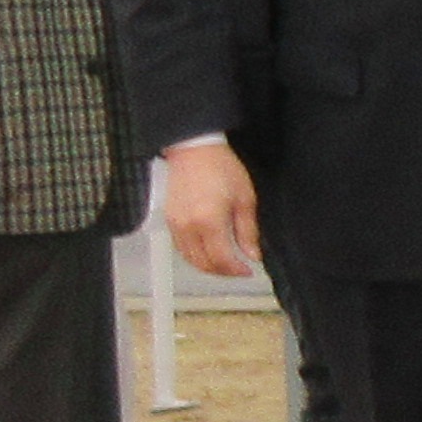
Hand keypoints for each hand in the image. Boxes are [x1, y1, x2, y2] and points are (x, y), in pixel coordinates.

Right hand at [162, 137, 259, 277]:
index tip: (247, 270)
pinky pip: (180, 247)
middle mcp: (188, 226)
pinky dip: (194, 255)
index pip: (221, 259)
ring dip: (208, 266)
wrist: (195, 150)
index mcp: (209, 221)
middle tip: (238, 270)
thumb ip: (248, 231)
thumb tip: (252, 254)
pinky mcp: (169, 220)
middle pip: (203, 263)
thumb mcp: (245, 199)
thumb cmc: (221, 168)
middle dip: (223, 272)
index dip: (236, 270)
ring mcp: (175, 224)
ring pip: (190, 258)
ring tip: (225, 263)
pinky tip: (208, 252)